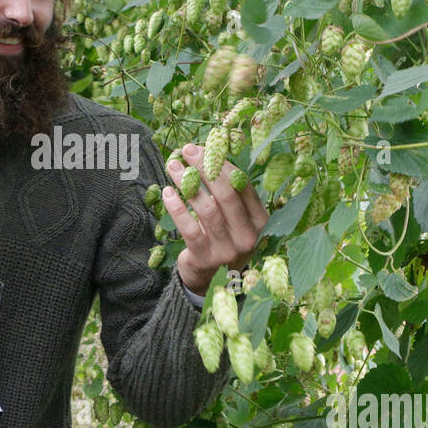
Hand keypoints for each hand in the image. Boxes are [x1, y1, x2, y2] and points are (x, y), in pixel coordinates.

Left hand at [163, 142, 269, 295]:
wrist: (212, 280)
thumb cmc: (223, 238)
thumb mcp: (235, 219)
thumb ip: (228, 193)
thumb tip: (208, 153)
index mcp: (260, 221)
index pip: (243, 185)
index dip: (223, 163)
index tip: (204, 147)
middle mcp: (248, 236)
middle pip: (226, 194)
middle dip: (205, 168)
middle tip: (187, 150)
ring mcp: (227, 249)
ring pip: (207, 209)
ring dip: (188, 184)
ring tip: (173, 166)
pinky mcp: (205, 258)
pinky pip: (189, 228)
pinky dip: (177, 208)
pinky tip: (167, 192)